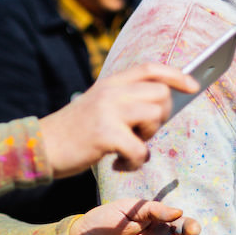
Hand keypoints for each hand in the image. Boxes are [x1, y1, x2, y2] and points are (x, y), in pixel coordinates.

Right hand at [39, 63, 198, 177]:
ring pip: (156, 117)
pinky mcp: (105, 134)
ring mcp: (108, 111)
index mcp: (109, 83)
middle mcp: (110, 92)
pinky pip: (141, 149)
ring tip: (128, 150)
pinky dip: (135, 163)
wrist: (41, 147)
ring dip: (148, 139)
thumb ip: (125, 101)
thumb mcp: (98, 107)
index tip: (194, 85)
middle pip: (161, 94)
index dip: (176, 75)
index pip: (150, 68)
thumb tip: (163, 108)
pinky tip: (119, 165)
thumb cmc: (74, 133)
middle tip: (141, 134)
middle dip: (161, 118)